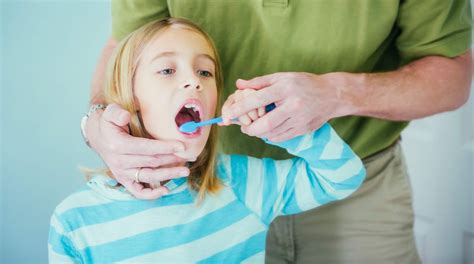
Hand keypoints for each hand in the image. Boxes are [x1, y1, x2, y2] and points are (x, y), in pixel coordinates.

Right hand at [86, 103, 189, 198]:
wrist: (97, 135)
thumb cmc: (109, 122)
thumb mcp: (109, 112)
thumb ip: (116, 112)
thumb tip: (126, 116)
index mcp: (118, 145)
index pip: (145, 148)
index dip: (165, 147)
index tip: (181, 146)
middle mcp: (119, 161)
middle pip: (151, 162)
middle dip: (172, 159)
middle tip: (189, 157)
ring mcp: (122, 172)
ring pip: (148, 176)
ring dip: (168, 175)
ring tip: (185, 171)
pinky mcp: (123, 179)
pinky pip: (137, 191)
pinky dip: (151, 194)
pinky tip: (165, 190)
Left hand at [221, 72, 355, 141]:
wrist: (332, 94)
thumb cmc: (304, 83)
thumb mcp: (283, 77)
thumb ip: (260, 82)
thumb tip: (239, 84)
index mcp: (285, 88)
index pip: (257, 100)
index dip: (240, 109)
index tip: (228, 115)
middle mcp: (292, 105)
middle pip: (265, 123)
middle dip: (250, 128)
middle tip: (242, 127)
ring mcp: (299, 119)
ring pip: (273, 133)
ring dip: (259, 133)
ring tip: (253, 128)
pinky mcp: (304, 129)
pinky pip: (282, 137)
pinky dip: (271, 136)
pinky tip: (267, 131)